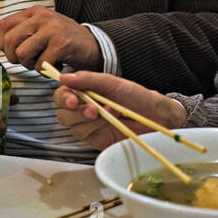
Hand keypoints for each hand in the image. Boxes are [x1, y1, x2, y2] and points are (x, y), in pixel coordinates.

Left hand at [0, 6, 102, 71]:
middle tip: (28, 61)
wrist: (94, 45)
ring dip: (30, 65)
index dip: (3, 43)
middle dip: (15, 57)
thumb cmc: (65, 41)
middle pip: (10, 40)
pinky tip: (55, 64)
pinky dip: (45, 70)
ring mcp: (52, 29)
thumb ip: (24, 32)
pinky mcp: (61, 44)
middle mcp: (42, 17)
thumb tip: (1, 45)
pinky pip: (40, 64)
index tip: (13, 52)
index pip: (4, 25)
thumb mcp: (43, 29)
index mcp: (35, 12)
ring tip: (43, 61)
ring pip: (22, 53)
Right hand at [53, 71, 185, 151]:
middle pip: (62, 113)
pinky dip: (95, 127)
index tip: (73, 99)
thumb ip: (88, 79)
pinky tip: (110, 120)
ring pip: (72, 125)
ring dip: (87, 118)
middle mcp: (82, 109)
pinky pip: (84, 136)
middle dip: (75, 111)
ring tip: (108, 112)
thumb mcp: (112, 83)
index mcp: (84, 93)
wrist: (155, 116)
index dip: (63, 97)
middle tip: (93, 109)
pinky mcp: (94, 140)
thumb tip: (62, 77)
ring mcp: (88, 126)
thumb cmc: (136, 97)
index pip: (62, 95)